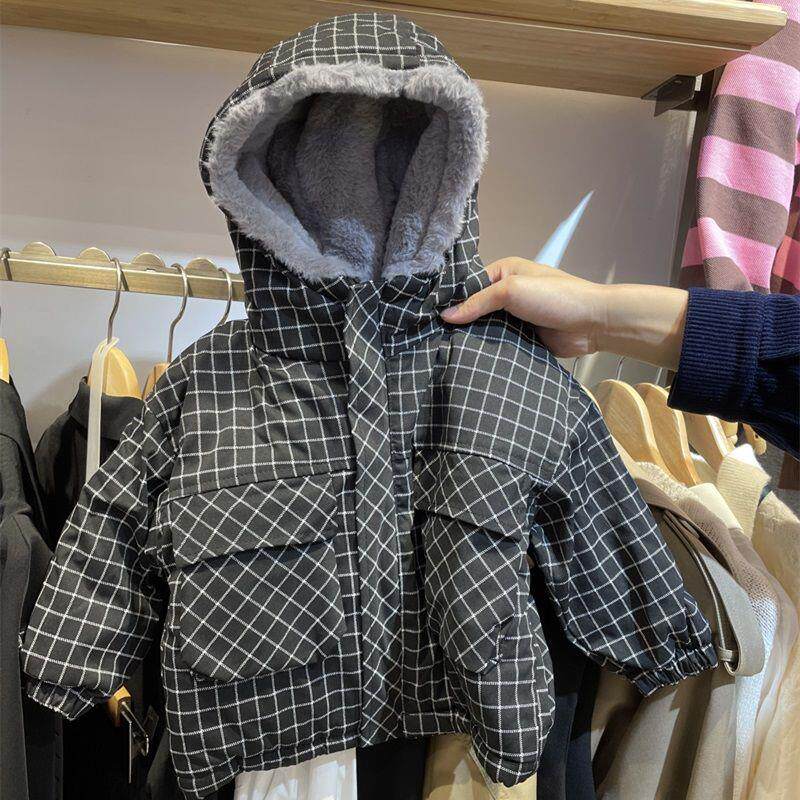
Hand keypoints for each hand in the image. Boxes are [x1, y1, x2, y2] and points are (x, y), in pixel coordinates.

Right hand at [441, 258, 605, 357]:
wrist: (592, 323)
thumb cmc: (555, 297)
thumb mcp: (512, 291)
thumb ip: (478, 302)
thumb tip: (444, 316)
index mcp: (504, 272)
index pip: (469, 284)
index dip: (452, 299)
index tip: (430, 315)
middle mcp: (508, 293)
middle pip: (476, 308)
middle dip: (461, 321)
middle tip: (434, 337)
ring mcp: (515, 317)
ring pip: (486, 328)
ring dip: (474, 338)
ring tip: (445, 351)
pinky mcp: (522, 338)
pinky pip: (499, 344)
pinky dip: (488, 350)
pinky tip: (468, 359)